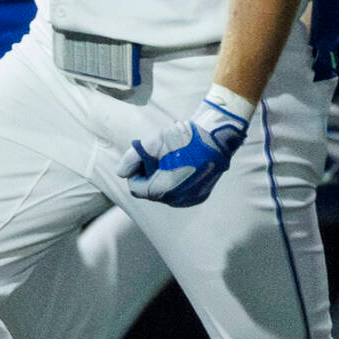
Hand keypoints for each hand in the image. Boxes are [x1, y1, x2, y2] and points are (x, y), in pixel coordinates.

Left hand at [117, 91, 251, 207]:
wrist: (216, 137)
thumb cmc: (183, 139)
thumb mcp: (153, 144)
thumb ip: (132, 159)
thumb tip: (121, 173)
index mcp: (163, 189)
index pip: (137, 189)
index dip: (135, 173)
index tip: (141, 159)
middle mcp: (176, 200)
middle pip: (151, 192)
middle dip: (149, 176)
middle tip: (156, 157)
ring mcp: (190, 199)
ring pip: (165, 194)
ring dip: (162, 180)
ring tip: (169, 161)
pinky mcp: (200, 196)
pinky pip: (180, 194)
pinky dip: (176, 183)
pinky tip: (182, 166)